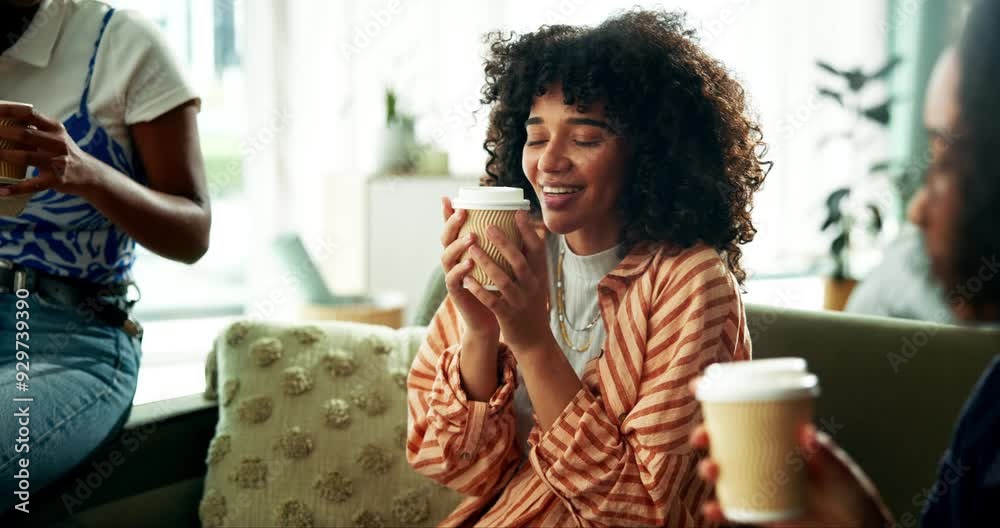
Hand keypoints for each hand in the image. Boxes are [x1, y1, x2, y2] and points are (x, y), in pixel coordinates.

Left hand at [0, 104, 100, 197]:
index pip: (28, 113)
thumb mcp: (54, 136)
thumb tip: (3, 123)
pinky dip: (15, 188)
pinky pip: (32, 185)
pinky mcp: (56, 180)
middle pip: (25, 135)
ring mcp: (57, 162)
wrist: (89, 174)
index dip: (7, 110)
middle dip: (1, 133)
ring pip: (27, 157)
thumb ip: (33, 129)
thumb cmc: (65, 152)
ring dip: (4, 155)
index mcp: (54, 128)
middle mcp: (57, 143)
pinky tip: (1, 190)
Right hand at [440, 197, 499, 340]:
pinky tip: (469, 263)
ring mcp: (453, 276)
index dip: (448, 214)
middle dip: (451, 224)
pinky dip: (460, 271)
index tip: (450, 198)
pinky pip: (454, 280)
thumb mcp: (500, 261)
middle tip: (462, 213)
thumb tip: (520, 216)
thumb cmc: (497, 286)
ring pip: (447, 257)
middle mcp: (454, 261)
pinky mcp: (457, 293)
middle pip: (445, 239)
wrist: (492, 318)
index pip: (453, 229)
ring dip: (457, 246)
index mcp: (463, 250)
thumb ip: (503, 242)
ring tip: (471, 237)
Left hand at [462, 209, 550, 352]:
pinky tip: (467, 280)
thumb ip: (530, 261)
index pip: (537, 249)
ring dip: (487, 263)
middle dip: (504, 243)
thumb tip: (525, 232)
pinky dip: (479, 289)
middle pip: (519, 261)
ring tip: (472, 248)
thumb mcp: (536, 282)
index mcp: (539, 275)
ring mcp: (520, 301)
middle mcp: (532, 286)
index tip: (517, 213)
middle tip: (488, 226)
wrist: (535, 341)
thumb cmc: (530, 305)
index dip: (528, 231)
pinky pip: (492, 301)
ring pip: (503, 280)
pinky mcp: (507, 315)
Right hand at [689, 409, 891, 526]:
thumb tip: (806, 432)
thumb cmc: (851, 493)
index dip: (721, 400)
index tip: (700, 386)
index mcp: (782, 439)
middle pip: (727, 442)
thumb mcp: (840, 470)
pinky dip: (719, 510)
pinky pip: (733, 510)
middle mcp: (766, 459)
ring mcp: (762, 485)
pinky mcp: (762, 513)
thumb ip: (824, 455)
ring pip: (726, 472)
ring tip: (711, 470)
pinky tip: (711, 508)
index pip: (749, 414)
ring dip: (710, 468)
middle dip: (706, 435)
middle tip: (701, 437)